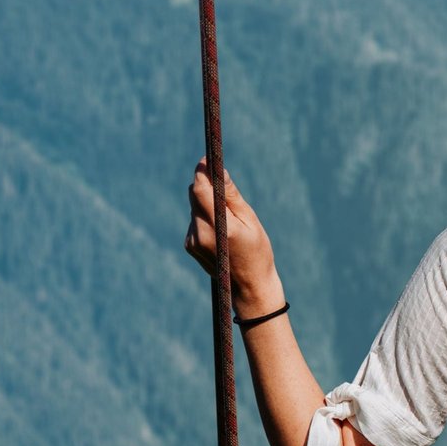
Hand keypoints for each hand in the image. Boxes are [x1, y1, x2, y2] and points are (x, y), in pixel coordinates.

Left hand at [185, 157, 283, 314]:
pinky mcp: (189, 245)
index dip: (203, 171)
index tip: (209, 158)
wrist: (249, 287)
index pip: (200, 189)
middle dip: (206, 186)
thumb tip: (219, 170)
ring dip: (207, 204)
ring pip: (194, 207)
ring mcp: (192, 241)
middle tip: (225, 184)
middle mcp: (200, 234)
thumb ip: (231, 196)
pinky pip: (195, 220)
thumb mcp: (250, 221)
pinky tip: (222, 231)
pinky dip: (205, 217)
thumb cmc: (257, 252)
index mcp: (218, 227)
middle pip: (194, 195)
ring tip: (230, 218)